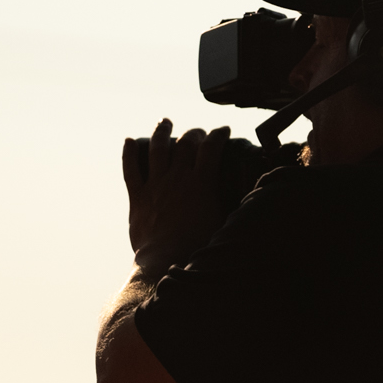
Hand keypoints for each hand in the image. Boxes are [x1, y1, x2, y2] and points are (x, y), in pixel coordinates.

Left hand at [121, 119, 230, 274]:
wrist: (165, 260)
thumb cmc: (199, 247)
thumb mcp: (224, 224)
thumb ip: (234, 207)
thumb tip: (253, 199)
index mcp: (201, 183)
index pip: (212, 147)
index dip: (218, 134)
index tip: (223, 130)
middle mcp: (177, 178)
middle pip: (185, 143)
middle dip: (193, 133)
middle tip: (198, 133)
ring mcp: (156, 185)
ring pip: (157, 149)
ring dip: (162, 132)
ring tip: (165, 122)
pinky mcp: (138, 197)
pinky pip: (131, 170)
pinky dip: (129, 153)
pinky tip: (129, 141)